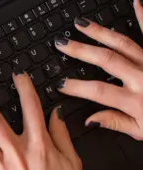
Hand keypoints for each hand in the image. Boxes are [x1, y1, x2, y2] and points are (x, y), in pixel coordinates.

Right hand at [55, 0, 142, 140]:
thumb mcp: (141, 132)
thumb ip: (115, 123)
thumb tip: (89, 120)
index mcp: (135, 101)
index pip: (98, 91)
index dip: (76, 87)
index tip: (60, 84)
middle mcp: (142, 78)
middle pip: (106, 59)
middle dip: (80, 50)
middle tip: (62, 43)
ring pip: (122, 43)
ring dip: (100, 32)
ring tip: (81, 24)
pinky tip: (137, 3)